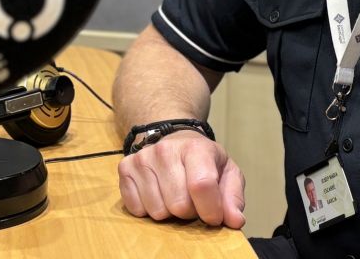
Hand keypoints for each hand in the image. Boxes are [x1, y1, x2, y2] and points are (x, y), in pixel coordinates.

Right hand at [117, 129, 246, 227]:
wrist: (174, 139)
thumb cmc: (204, 161)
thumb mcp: (227, 173)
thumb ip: (233, 197)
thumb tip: (235, 221)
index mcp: (196, 148)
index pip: (201, 185)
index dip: (210, 210)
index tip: (214, 217)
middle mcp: (166, 150)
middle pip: (179, 205)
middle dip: (189, 212)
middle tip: (192, 200)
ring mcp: (143, 159)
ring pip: (157, 211)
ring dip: (169, 212)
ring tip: (174, 195)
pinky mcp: (124, 169)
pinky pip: (136, 209)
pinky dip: (148, 209)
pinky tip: (157, 194)